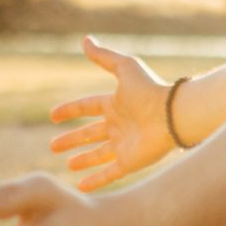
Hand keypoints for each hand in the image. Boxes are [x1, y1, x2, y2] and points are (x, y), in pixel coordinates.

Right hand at [49, 37, 176, 190]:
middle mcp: (119, 126)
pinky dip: (95, 180)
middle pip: (90, 134)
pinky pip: (109, 174)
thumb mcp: (125, 68)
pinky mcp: (130, 162)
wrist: (172, 115)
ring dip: (83, 160)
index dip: (70, 110)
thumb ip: (104, 57)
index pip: (88, 107)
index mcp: (116, 104)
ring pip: (99, 155)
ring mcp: (124, 145)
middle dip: (71, 140)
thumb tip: (86, 40)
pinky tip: (81, 186)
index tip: (53, 115)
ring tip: (68, 164)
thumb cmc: (150, 90)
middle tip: (53, 147)